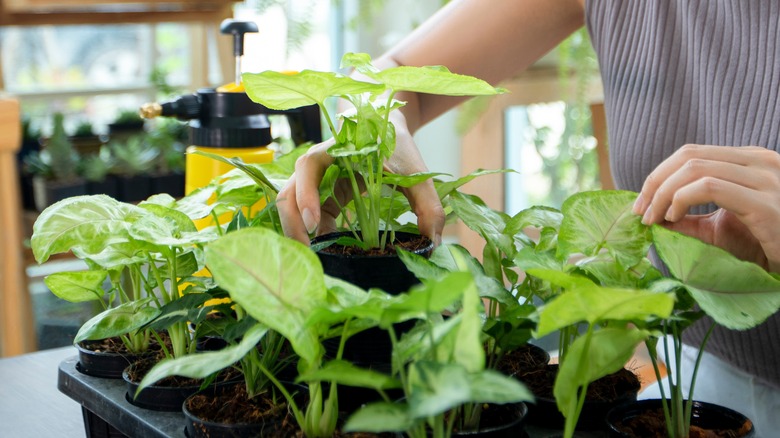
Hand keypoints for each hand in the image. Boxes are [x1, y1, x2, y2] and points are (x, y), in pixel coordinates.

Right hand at [276, 114, 445, 245]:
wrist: (390, 132)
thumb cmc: (399, 147)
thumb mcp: (416, 174)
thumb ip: (429, 206)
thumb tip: (431, 243)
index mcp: (335, 149)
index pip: (307, 168)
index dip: (306, 195)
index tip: (316, 225)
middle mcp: (317, 166)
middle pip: (289, 194)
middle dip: (293, 226)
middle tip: (310, 255)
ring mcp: (316, 182)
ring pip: (292, 207)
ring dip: (298, 233)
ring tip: (316, 259)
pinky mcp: (320, 196)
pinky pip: (308, 217)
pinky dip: (314, 235)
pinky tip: (329, 251)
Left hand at [632, 144, 779, 271]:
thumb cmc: (765, 247)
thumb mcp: (720, 229)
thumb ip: (688, 219)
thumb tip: (651, 215)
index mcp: (750, 161)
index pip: (691, 154)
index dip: (658, 175)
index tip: (641, 203)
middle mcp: (760, 161)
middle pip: (688, 156)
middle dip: (655, 183)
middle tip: (640, 212)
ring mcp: (766, 179)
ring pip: (695, 169)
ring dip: (663, 193)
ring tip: (654, 218)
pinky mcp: (765, 204)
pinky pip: (710, 187)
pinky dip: (681, 200)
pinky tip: (673, 219)